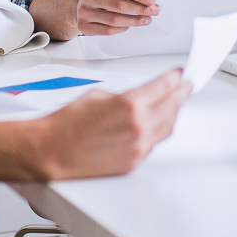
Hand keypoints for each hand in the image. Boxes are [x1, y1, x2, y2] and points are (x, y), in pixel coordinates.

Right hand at [32, 70, 190, 179]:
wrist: (51, 150)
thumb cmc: (67, 123)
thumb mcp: (98, 95)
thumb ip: (124, 96)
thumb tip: (139, 98)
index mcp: (130, 104)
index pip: (163, 87)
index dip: (174, 78)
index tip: (179, 73)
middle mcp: (138, 127)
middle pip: (171, 106)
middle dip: (180, 93)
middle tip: (185, 85)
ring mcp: (137, 147)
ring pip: (167, 127)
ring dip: (173, 112)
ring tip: (175, 103)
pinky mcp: (132, 162)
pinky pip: (154, 143)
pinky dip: (159, 131)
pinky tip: (158, 124)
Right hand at [76, 0, 158, 36]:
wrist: (78, 5)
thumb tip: (148, 0)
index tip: (152, 0)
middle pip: (119, 5)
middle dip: (140, 9)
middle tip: (153, 11)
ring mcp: (85, 12)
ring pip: (115, 20)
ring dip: (134, 21)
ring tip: (146, 20)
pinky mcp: (84, 26)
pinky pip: (108, 30)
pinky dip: (122, 28)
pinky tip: (130, 25)